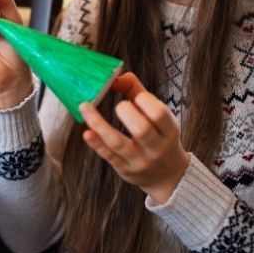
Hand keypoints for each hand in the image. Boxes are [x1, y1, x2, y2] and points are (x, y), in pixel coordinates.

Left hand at [79, 73, 190, 203]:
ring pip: (118, 143)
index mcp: (169, 131)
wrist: (169, 176)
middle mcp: (157, 148)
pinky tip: (86, 133)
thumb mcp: (159, 116)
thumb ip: (139, 93)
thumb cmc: (160, 136)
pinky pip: (109, 156)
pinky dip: (97, 144)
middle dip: (126, 112)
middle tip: (119, 106)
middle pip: (141, 129)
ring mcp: (140, 161)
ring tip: (84, 107)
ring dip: (99, 124)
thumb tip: (116, 76)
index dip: (146, 102)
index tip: (137, 97)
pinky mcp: (126, 170)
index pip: (159, 114)